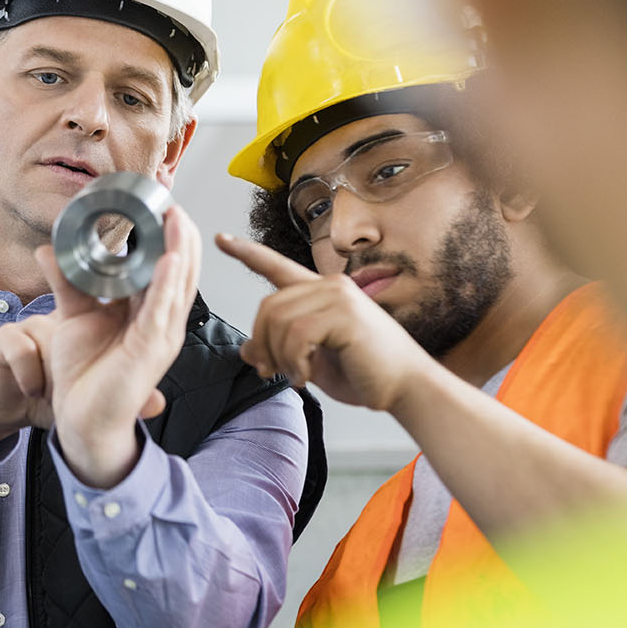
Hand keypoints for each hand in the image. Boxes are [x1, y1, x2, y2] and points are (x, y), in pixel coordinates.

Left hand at [32, 205, 201, 487]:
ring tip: (178, 218)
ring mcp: (160, 336)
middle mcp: (160, 322)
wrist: (80, 422)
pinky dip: (168, 284)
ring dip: (180, 250)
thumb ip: (66, 282)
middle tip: (174, 202)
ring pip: (178, 285)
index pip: (167, 267)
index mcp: (147, 312)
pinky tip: (170, 260)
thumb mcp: (73, 317)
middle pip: (181, 270)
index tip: (162, 205)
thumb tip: (49, 249)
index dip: (168, 237)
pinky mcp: (150, 351)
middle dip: (181, 235)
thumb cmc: (84, 375)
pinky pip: (162, 312)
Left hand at [214, 233, 434, 412]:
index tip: (221, 239)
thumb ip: (279, 351)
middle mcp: (329, 286)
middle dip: (261, 343)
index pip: (277, 266)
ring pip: (278, 321)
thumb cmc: (363, 374)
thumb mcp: (310, 362)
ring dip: (278, 357)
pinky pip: (296, 334)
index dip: (246, 252)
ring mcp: (338, 296)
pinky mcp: (345, 314)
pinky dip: (293, 362)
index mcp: (320, 292)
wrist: (405, 389)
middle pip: (267, 306)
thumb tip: (245, 349)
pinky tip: (306, 376)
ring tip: (296, 377)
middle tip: (270, 372)